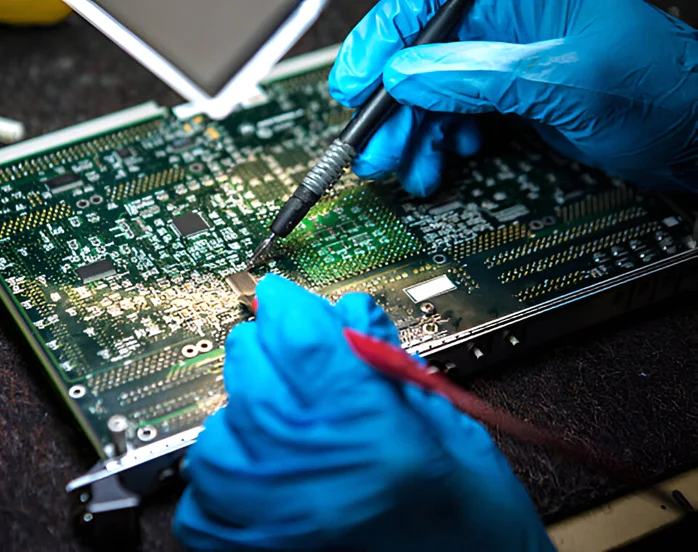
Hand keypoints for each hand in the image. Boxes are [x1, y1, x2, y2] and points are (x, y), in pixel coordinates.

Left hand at [172, 274, 553, 550]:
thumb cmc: (475, 527)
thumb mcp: (451, 428)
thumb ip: (389, 364)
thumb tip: (349, 314)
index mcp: (371, 433)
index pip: (299, 337)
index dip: (287, 305)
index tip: (282, 297)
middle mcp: (313, 476)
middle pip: (250, 373)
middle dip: (263, 346)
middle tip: (285, 349)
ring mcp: (276, 522)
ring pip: (215, 434)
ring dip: (238, 415)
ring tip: (275, 421)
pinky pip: (201, 504)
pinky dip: (218, 482)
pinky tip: (253, 474)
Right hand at [329, 0, 697, 195]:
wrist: (697, 139)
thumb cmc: (662, 92)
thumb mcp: (568, 80)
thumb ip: (479, 75)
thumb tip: (407, 75)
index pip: (426, 7)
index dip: (380, 43)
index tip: (352, 86)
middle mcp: (508, 22)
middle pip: (421, 55)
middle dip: (393, 106)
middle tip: (376, 150)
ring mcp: (507, 59)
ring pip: (433, 91)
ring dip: (415, 134)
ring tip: (412, 168)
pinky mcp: (511, 93)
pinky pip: (457, 114)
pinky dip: (443, 142)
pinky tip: (449, 159)